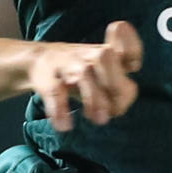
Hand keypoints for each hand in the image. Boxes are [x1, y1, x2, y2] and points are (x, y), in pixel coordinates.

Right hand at [27, 21, 144, 130]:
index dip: (132, 51)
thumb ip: (120, 90)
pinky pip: (55, 93)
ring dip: (94, 99)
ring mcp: (68, 64)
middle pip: (105, 57)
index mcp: (107, 53)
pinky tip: (65, 125)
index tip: (133, 67)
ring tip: (100, 120)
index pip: (125, 46)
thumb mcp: (103, 74)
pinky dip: (60, 111)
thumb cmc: (80, 71)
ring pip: (83, 74)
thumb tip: (119, 108)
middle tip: (116, 110)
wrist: (38, 60)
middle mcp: (89, 55)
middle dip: (116, 85)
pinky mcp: (48, 79)